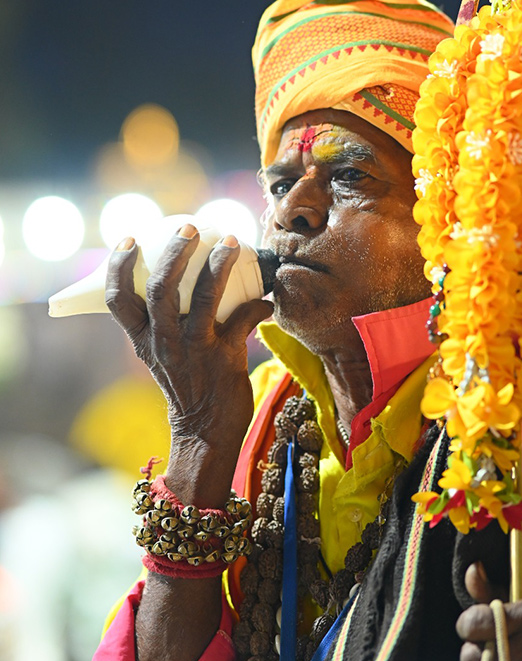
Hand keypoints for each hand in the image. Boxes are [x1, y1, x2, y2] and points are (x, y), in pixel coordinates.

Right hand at [105, 225, 272, 503]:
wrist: (205, 433)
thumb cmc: (186, 386)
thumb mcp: (161, 357)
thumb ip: (166, 325)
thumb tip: (190, 283)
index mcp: (143, 340)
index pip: (117, 300)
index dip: (119, 266)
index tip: (127, 239)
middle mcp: (164, 342)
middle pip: (160, 287)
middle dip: (175, 251)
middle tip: (190, 227)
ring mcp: (194, 349)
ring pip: (203, 296)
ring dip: (219, 264)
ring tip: (231, 241)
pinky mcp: (225, 357)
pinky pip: (244, 318)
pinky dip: (257, 304)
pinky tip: (266, 297)